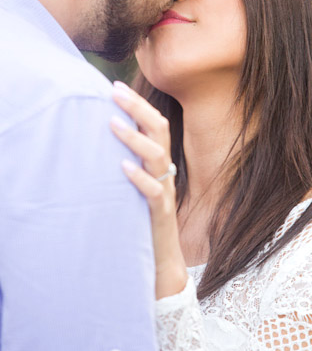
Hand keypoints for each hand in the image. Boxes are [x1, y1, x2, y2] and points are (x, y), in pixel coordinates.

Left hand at [110, 80, 187, 299]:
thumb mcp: (137, 188)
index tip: (115, 86)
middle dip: (138, 108)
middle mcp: (166, 173)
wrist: (163, 264)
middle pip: (160, 131)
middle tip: (114, 91)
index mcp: (160, 164)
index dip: (138, 104)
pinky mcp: (161, 214)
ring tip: (113, 123)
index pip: (155, 125)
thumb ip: (130, 165)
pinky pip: (155, 192)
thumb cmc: (146, 223)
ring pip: (157, 157)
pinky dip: (140, 178)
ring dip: (135, 138)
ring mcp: (166, 192)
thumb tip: (107, 140)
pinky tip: (123, 167)